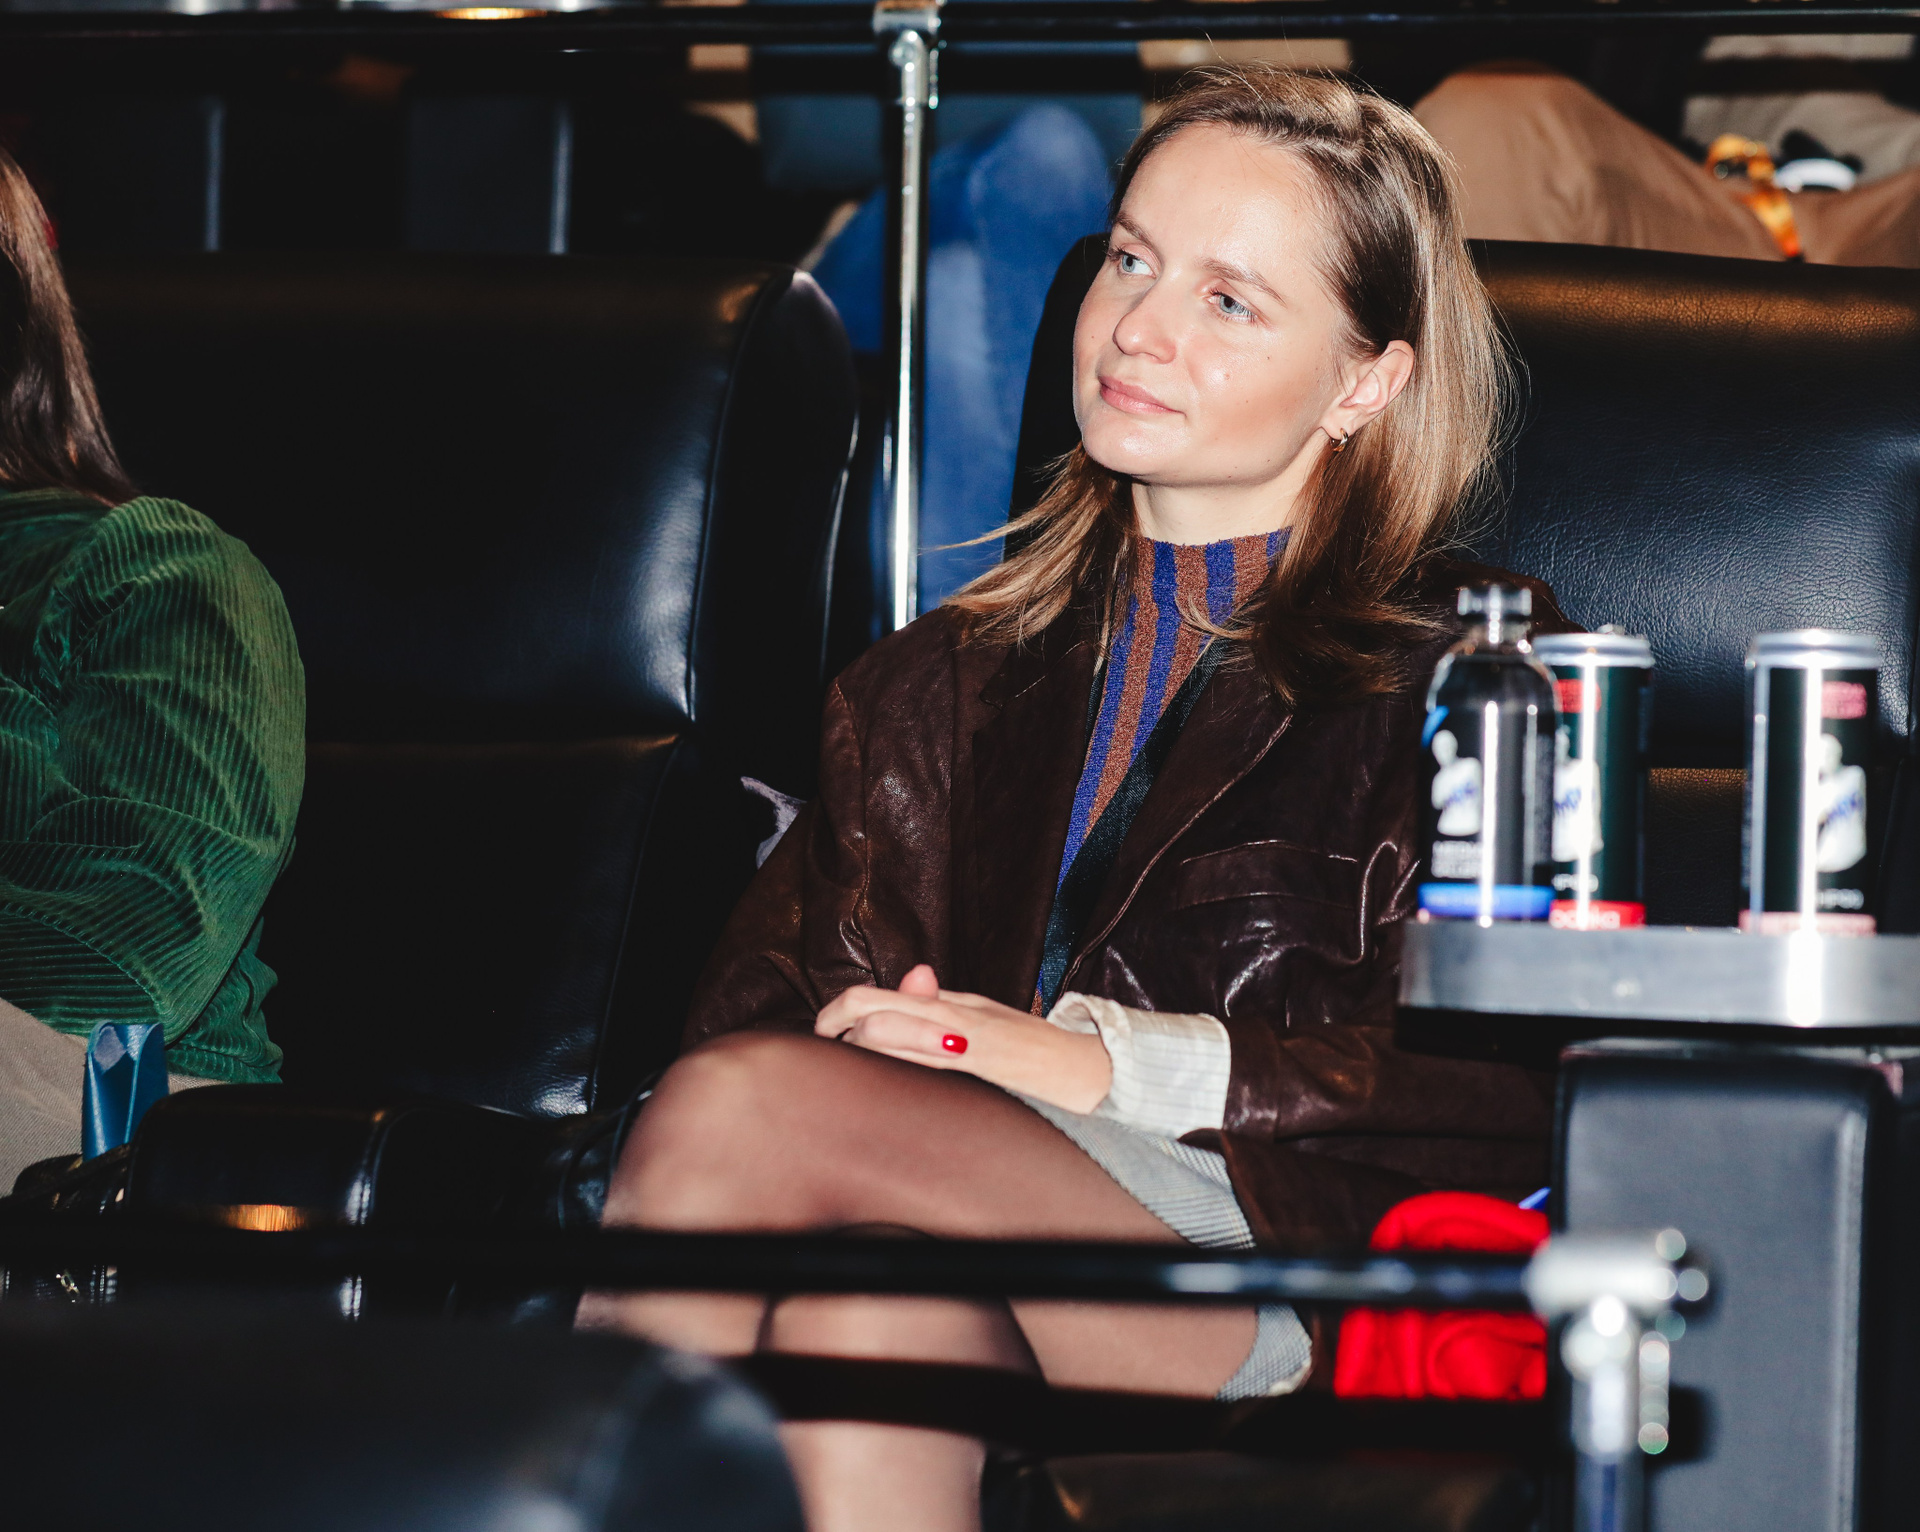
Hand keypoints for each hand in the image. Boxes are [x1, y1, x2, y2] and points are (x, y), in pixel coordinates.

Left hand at [815, 965, 1112, 1113]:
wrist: (1095, 1070)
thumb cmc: (1036, 1050)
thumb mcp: (984, 1020)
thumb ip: (942, 1007)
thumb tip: (909, 980)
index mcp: (953, 1006)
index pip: (882, 997)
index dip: (841, 1012)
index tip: (825, 1033)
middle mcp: (956, 1018)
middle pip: (878, 1011)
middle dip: (839, 1026)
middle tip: (825, 1044)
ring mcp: (969, 1041)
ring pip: (897, 1032)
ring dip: (864, 1041)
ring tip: (845, 1051)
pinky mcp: (985, 1065)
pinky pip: (932, 1058)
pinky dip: (903, 1052)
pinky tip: (884, 1062)